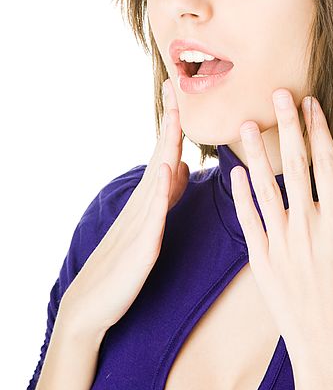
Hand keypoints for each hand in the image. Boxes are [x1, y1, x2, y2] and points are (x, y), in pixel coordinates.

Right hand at [60, 77, 188, 337]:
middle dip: (170, 120)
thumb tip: (182, 166)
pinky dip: (162, 192)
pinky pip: (153, 216)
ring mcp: (141, 222)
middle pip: (161, 154)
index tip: (180, 91)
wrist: (93, 303)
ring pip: (157, 177)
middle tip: (175, 85)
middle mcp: (144, 202)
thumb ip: (167, 193)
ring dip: (167, 145)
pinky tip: (168, 171)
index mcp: (150, 197)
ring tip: (176, 116)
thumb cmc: (125, 262)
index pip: (165, 152)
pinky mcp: (142, 247)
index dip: (174, 123)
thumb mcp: (151, 221)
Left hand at [230, 90, 332, 367]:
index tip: (312, 104)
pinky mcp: (261, 260)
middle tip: (277, 94)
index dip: (319, 129)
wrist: (331, 352)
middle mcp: (306, 225)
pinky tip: (234, 172)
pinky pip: (248, 220)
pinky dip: (239, 195)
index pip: (327, 163)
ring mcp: (280, 242)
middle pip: (296, 164)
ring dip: (255, 152)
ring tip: (244, 123)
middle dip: (287, 125)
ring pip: (265, 186)